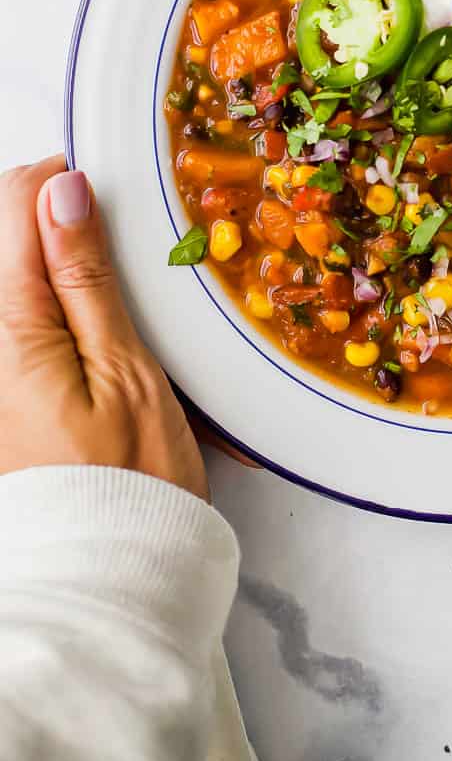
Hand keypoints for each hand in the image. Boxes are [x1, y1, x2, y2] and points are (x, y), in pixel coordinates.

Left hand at [0, 157, 207, 498]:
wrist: (103, 577)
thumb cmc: (130, 482)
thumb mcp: (125, 370)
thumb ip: (83, 277)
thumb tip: (61, 193)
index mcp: (6, 327)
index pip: (12, 205)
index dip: (59, 183)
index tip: (104, 196)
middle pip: (0, 237)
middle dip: (45, 220)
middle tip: (103, 239)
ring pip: (10, 281)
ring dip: (43, 266)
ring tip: (93, 285)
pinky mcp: (0, 397)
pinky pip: (15, 324)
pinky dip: (41, 309)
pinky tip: (74, 329)